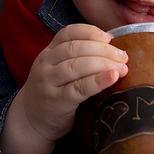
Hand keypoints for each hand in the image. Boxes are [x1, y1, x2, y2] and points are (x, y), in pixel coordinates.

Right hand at [2, 24, 126, 153]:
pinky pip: (79, 88)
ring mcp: (49, 83)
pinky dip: (98, 81)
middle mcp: (46, 64)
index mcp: (48, 52)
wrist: (30, 121)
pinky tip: (112, 78)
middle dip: (103, 50)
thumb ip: (76, 57)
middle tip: (123, 56)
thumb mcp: (56, 69)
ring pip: (77, 66)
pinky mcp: (57, 102)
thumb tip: (112, 48)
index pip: (68, 33)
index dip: (90, 32)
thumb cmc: (52, 92)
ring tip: (122, 68)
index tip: (109, 38)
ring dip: (103, 64)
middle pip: (76, 48)